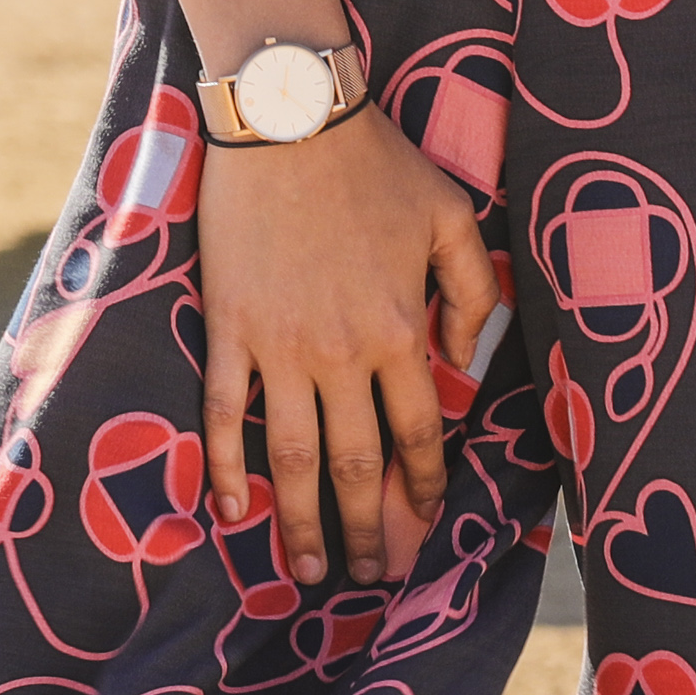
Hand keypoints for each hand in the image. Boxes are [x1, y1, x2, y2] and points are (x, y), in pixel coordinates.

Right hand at [195, 104, 498, 588]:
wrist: (290, 119)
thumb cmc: (375, 162)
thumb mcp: (451, 214)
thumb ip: (471, 290)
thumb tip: (466, 356)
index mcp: (399, 328)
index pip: (417, 431)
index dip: (422, 487)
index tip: (425, 527)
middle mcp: (341, 352)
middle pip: (356, 462)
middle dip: (369, 528)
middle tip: (371, 575)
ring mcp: (280, 345)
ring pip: (292, 455)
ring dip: (303, 520)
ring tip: (313, 567)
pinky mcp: (230, 329)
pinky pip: (224, 412)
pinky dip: (227, 467)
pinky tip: (233, 511)